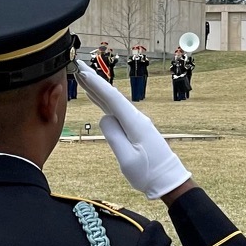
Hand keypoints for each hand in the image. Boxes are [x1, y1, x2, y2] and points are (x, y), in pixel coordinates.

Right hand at [75, 60, 191, 198]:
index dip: (96, 84)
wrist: (169, 181)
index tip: (82, 70)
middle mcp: (136, 118)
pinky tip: (95, 97)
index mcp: (135, 123)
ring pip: (112, 102)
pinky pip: (116, 111)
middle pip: (111, 95)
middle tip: (77, 64)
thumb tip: (104, 118)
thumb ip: (114, 136)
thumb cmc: (149, 173)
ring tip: (82, 76)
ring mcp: (136, 122)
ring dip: (97, 89)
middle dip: (93, 80)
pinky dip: (104, 102)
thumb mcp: (127, 158)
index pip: (112, 98)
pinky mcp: (135, 128)